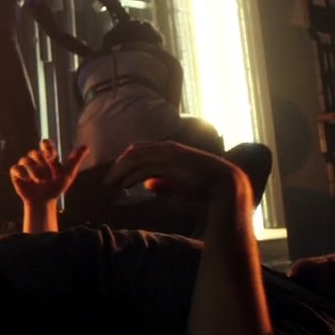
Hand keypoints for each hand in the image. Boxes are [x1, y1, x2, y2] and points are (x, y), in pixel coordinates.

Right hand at [10, 139, 86, 205]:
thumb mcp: (68, 174)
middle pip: (35, 153)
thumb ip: (75, 160)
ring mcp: (25, 166)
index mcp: (48, 157)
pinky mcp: (17, 174)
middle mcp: (36, 160)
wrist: (44, 202)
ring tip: (38, 181)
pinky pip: (15, 168)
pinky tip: (28, 180)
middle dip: (42, 166)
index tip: (50, 155)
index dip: (46, 146)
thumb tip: (86, 146)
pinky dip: (22, 173)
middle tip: (47, 178)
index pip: (45, 144)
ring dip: (33, 171)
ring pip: (25, 160)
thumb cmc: (56, 188)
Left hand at [103, 141, 247, 208]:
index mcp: (170, 149)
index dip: (126, 160)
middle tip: (108, 179)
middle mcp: (167, 148)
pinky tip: (124, 185)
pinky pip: (143, 169)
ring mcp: (168, 155)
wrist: (226, 185)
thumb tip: (149, 185)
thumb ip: (165, 182)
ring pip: (135, 159)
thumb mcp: (181, 183)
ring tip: (110, 183)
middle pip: (133, 152)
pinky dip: (130, 177)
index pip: (140, 150)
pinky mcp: (169, 165)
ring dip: (120, 171)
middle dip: (119, 165)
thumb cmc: (206, 186)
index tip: (116, 172)